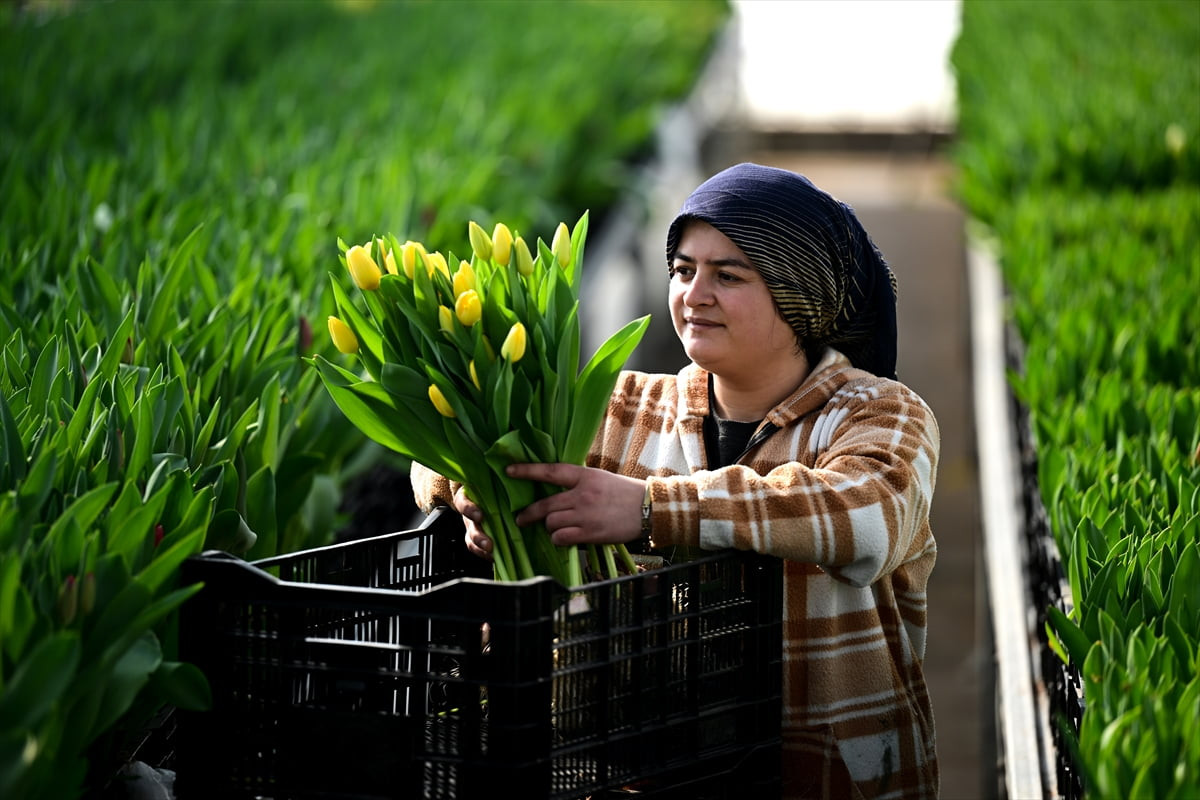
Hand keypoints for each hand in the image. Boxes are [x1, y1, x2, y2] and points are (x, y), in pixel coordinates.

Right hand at [453, 486, 491, 560]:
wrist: (487, 491)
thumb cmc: (490, 486)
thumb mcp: (490, 483)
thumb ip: (498, 485)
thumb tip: (516, 485)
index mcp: (468, 497)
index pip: (463, 502)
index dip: (469, 510)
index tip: (480, 516)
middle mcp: (468, 513)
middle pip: (469, 526)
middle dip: (478, 536)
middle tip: (488, 544)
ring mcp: (472, 526)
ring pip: (471, 539)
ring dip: (481, 548)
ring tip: (492, 553)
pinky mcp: (477, 537)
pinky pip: (477, 548)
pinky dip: (486, 554)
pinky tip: (495, 557)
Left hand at [506, 462, 644, 546]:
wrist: (647, 507)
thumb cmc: (622, 492)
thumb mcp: (599, 478)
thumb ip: (577, 482)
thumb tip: (553, 487)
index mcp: (584, 476)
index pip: (550, 471)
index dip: (527, 471)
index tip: (509, 471)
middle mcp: (582, 494)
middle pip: (544, 504)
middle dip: (528, 514)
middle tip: (520, 518)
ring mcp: (585, 515)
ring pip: (551, 522)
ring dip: (549, 527)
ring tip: (556, 528)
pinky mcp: (590, 533)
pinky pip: (562, 538)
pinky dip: (559, 539)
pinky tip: (565, 538)